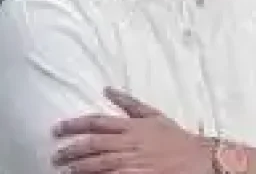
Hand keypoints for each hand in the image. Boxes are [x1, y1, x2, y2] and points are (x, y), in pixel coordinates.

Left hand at [52, 87, 212, 173]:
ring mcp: (134, 162)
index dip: (75, 125)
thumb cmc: (176, 138)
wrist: (200, 159)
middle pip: (94, 144)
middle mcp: (130, 143)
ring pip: (101, 163)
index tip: (57, 129)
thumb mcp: (153, 115)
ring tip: (65, 170)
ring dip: (81, 167)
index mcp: (132, 126)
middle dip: (72, 150)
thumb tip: (108, 89)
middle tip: (56, 156)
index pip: (97, 122)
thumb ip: (129, 103)